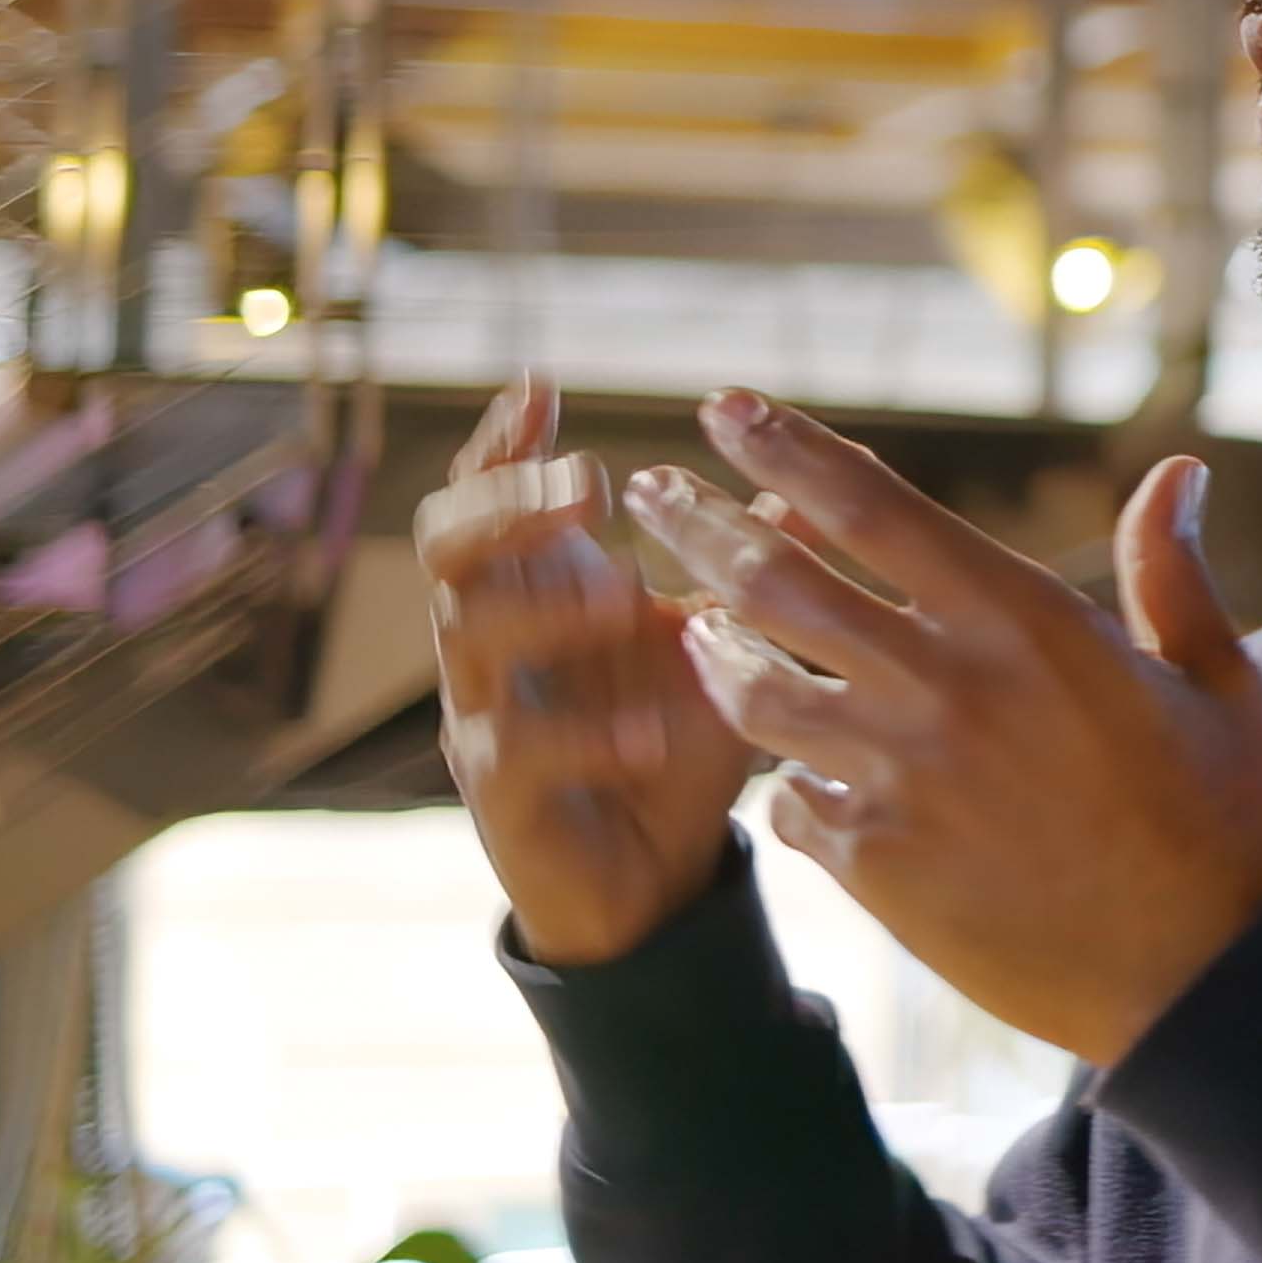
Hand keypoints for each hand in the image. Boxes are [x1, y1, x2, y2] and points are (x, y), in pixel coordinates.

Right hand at [422, 378, 751, 967]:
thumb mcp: (723, 638)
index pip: (492, 493)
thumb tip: (813, 468)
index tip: (542, 386)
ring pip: (467, 636)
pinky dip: (580, 736)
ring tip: (622, 596)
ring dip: (543, 605)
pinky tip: (643, 731)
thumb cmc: (675, 736)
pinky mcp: (502, 799)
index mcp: (541, 585)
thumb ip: (753, 560)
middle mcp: (497, 638)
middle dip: (506, 504)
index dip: (506, 440)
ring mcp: (487, 715)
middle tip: (587, 485)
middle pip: (448, 544)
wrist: (653, 877)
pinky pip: (516, 754)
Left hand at [625, 390, 1261, 1066]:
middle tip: (648, 491)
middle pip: (778, 583)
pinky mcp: (875, 865)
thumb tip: (1180, 471)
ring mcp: (898, 777)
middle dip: (700, 525)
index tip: (727, 408)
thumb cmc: (1225, 818)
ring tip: (685, 624)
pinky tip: (777, 767)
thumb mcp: (1219, 680)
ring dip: (710, 649)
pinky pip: (787, 800)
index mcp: (1025, 620)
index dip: (787, 449)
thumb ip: (1172, 572)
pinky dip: (777, 776)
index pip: (871, 507)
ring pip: (755, 692)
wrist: (1203, 976)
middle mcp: (945, 685)